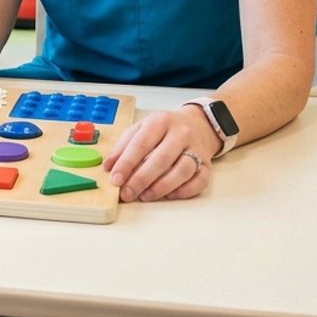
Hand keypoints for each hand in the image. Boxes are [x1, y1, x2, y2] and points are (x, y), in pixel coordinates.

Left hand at [103, 107, 220, 201]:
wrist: (198, 124)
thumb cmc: (165, 129)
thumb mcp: (141, 128)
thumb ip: (123, 146)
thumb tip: (108, 166)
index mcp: (160, 121)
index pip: (141, 143)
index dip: (126, 163)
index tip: (115, 179)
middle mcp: (181, 133)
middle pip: (161, 159)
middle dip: (141, 179)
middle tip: (127, 193)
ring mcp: (196, 149)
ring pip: (182, 171)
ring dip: (161, 187)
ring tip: (145, 196)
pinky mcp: (207, 164)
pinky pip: (199, 181)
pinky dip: (184, 191)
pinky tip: (169, 195)